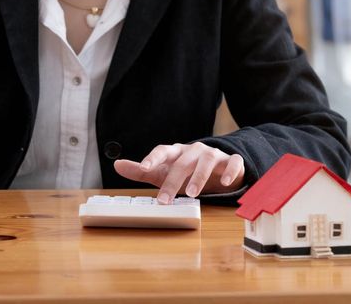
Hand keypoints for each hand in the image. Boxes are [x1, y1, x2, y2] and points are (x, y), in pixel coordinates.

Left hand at [114, 142, 244, 203]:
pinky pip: (233, 163)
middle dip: (173, 181)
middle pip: (183, 162)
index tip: (144, 168)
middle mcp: (194, 151)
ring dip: (199, 176)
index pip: (163, 150)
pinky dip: (229, 171)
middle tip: (165, 199)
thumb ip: (140, 171)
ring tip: (192, 193)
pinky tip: (224, 183)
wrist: (217, 170)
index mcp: (177, 152)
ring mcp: (214, 154)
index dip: (153, 158)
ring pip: (207, 160)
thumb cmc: (185, 173)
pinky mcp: (231, 161)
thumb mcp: (162, 173)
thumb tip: (117, 165)